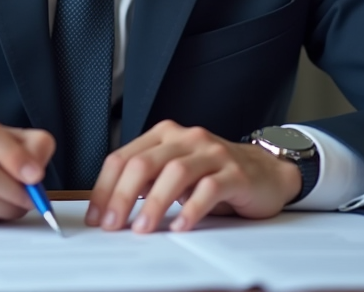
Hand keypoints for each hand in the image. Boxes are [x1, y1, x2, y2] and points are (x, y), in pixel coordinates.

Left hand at [85, 120, 301, 232]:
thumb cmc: (216, 174)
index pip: (124, 157)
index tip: (96, 215)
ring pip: (175, 172)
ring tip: (142, 228)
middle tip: (112, 224)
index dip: (105, 187)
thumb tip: (111, 207)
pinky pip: (209, 188)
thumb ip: (148, 181)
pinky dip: (191, 208)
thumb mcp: (176, 173)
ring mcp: (212, 153)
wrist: (267, 172)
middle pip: (145, 163)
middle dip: (123, 196)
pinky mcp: (235, 172)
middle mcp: (187, 138)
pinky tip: (181, 225)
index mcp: (165, 135)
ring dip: (154, 203)